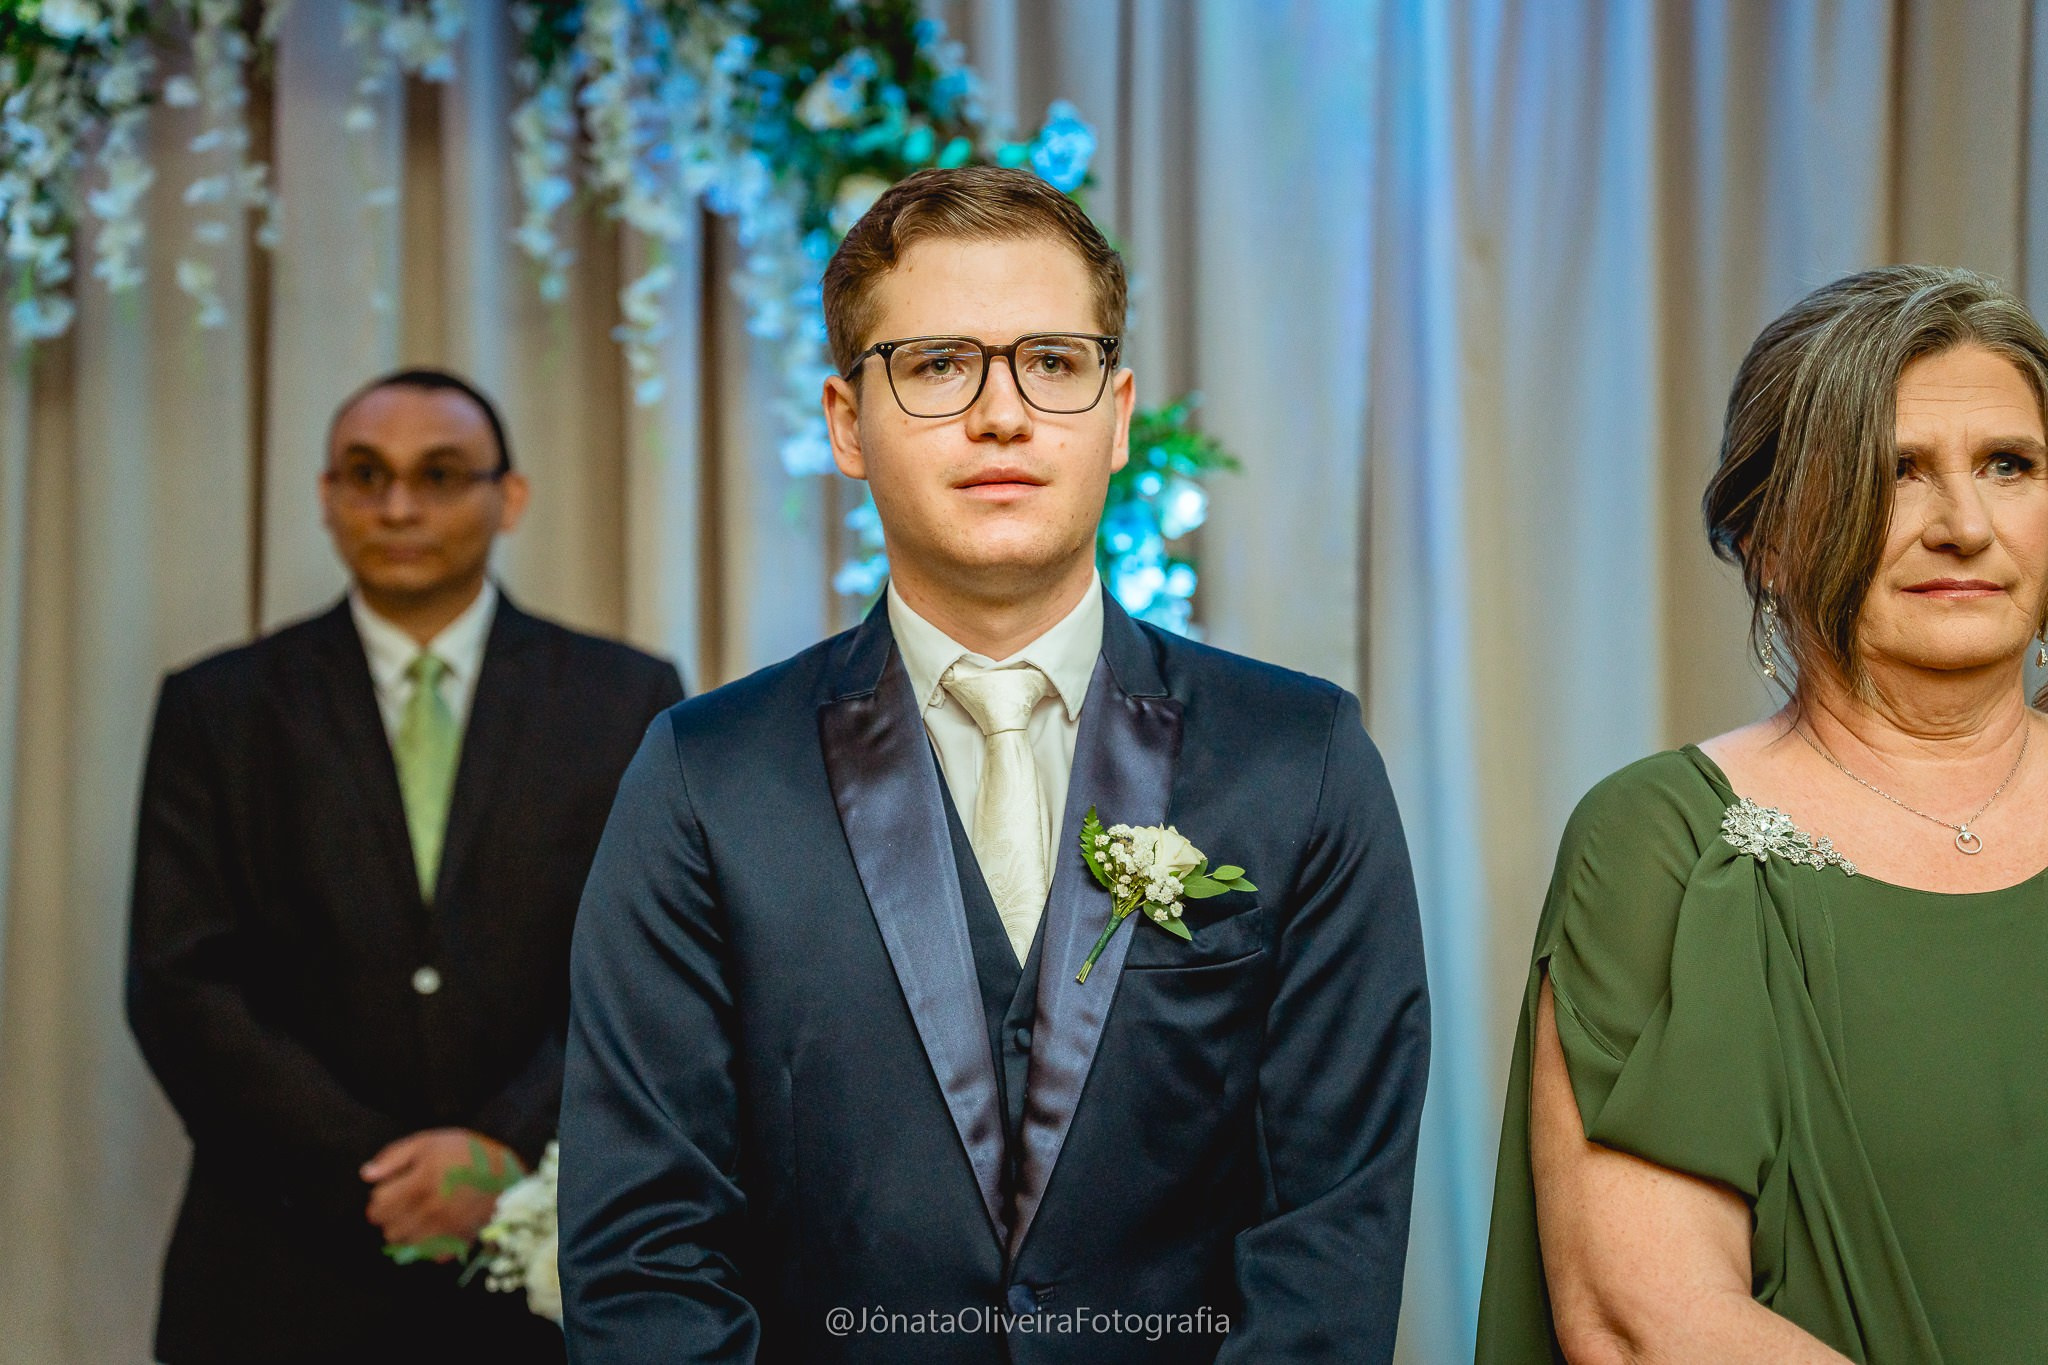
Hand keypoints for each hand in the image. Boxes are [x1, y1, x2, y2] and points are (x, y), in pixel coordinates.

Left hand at [361, 1128, 522, 1257]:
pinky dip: (426, 1245)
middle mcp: (428, 1212)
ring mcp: (442, 1231)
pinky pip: (428, 1255)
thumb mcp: (429, 1142)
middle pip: (388, 1230)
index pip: (378, 1206)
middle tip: (404, 1204)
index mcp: (419, 1184)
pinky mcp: (456, 1243)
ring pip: (404, 1246)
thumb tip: (366, 1174)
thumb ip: (395, 1157)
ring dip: (405, 1233)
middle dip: (390, 1218)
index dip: (380, 1197)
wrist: (505, 1174)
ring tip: (417, 1217)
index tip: (391, 1190)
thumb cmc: (465, 1153)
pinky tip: (434, 1229)